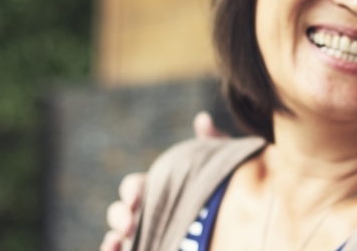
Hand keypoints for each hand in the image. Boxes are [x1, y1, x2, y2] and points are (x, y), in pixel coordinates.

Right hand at [100, 111, 226, 250]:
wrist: (243, 225)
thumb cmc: (228, 193)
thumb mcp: (222, 169)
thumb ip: (212, 145)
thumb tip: (203, 120)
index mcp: (158, 190)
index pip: (135, 187)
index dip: (131, 190)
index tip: (137, 196)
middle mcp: (148, 214)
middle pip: (120, 212)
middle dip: (119, 215)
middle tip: (129, 222)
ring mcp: (148, 235)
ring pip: (118, 236)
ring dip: (114, 237)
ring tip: (119, 241)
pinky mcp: (153, 248)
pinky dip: (114, 250)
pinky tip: (116, 249)